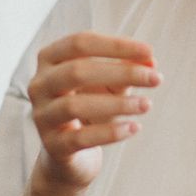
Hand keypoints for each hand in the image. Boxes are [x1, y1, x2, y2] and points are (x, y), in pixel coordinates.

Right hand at [27, 31, 162, 190]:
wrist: (72, 152)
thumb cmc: (92, 104)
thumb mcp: (110, 82)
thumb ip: (128, 68)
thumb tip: (151, 62)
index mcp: (50, 58)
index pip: (81, 42)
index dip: (116, 45)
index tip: (149, 52)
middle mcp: (39, 84)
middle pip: (78, 70)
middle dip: (122, 72)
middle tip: (156, 79)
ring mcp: (41, 116)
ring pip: (75, 105)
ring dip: (118, 103)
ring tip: (147, 104)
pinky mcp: (51, 146)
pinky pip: (80, 138)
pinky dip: (110, 133)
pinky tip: (134, 127)